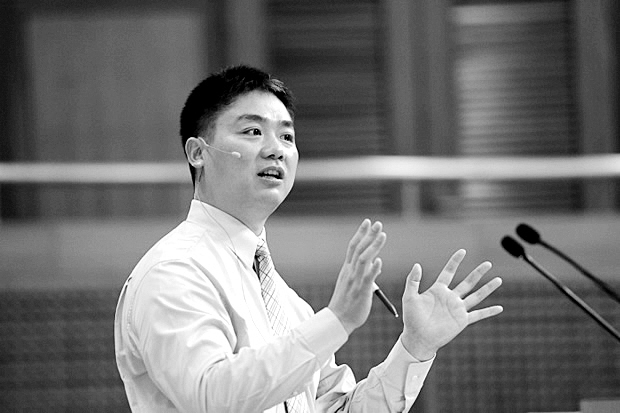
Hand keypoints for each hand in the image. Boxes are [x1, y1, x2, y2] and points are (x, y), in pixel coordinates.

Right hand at [328, 219, 386, 334]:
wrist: (338, 320)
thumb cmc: (347, 303)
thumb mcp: (354, 283)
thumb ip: (365, 272)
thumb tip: (377, 262)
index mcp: (348, 269)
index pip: (354, 246)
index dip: (361, 233)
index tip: (367, 222)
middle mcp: (350, 272)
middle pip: (360, 249)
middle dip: (369, 235)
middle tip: (378, 224)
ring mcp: (355, 281)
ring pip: (364, 259)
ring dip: (373, 246)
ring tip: (383, 235)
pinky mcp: (361, 292)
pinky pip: (367, 279)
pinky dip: (373, 269)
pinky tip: (379, 261)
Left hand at [401, 249, 502, 360]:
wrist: (418, 338)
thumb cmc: (411, 318)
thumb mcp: (409, 297)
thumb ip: (413, 281)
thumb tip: (417, 264)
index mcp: (438, 290)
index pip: (448, 272)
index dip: (455, 262)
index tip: (462, 251)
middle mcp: (450, 297)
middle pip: (467, 282)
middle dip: (478, 273)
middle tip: (488, 263)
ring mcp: (457, 309)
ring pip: (476, 296)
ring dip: (487, 288)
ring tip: (499, 279)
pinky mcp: (462, 321)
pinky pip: (478, 315)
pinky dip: (489, 311)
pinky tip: (500, 308)